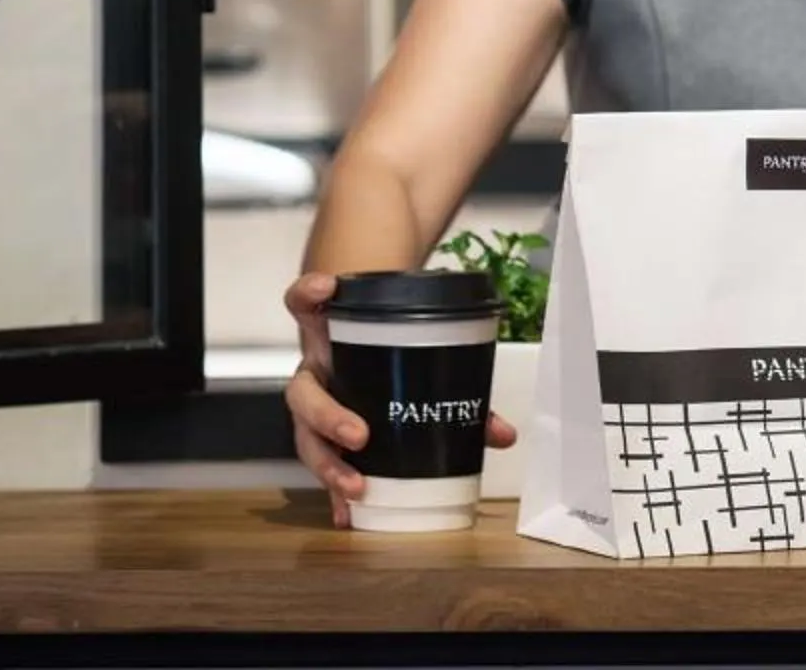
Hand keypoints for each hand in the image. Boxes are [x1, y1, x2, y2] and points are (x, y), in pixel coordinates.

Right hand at [284, 272, 516, 529]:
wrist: (370, 357)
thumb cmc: (391, 352)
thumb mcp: (422, 354)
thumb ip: (461, 383)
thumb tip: (502, 433)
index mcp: (332, 336)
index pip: (305, 305)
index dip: (309, 294)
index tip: (326, 288)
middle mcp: (316, 371)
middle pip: (302, 392)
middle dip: (328, 416)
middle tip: (360, 436)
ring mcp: (315, 407)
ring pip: (304, 435)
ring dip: (327, 463)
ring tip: (355, 488)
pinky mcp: (322, 440)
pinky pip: (321, 468)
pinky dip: (331, 494)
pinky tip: (347, 516)